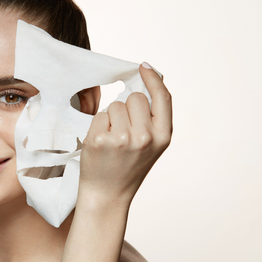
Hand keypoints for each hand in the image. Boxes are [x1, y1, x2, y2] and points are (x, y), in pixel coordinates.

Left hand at [79, 62, 171, 206]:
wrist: (108, 194)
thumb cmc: (129, 167)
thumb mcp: (152, 145)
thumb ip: (154, 118)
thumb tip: (148, 81)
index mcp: (163, 137)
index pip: (162, 97)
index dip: (153, 79)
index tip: (144, 67)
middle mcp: (145, 137)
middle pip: (134, 97)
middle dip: (128, 107)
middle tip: (125, 131)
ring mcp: (121, 138)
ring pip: (115, 105)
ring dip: (112, 118)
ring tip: (113, 141)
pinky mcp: (99, 139)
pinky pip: (99, 115)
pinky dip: (99, 125)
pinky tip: (101, 144)